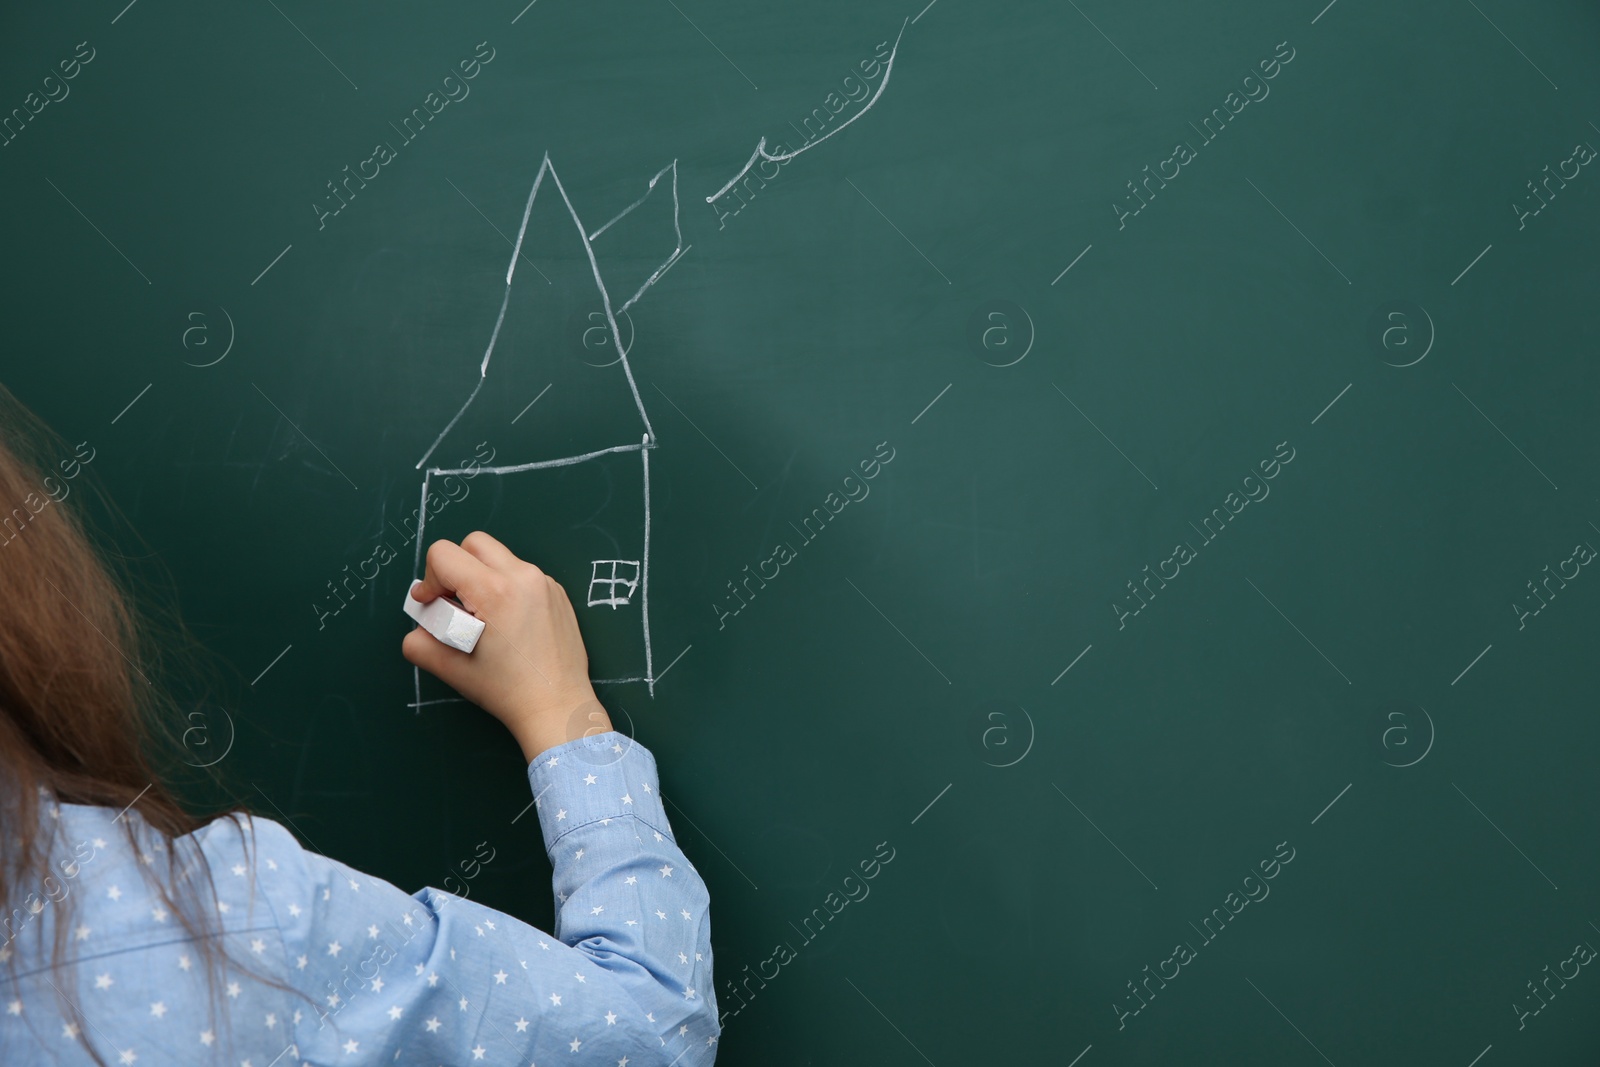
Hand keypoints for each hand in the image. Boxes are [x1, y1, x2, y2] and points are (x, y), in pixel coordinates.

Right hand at [402, 531, 612, 762]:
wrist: (557, 706)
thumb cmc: (508, 691)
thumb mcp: (452, 669)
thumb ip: (420, 643)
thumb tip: (418, 625)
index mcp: (494, 591)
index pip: (444, 554)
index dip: (428, 579)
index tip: (432, 605)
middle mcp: (523, 577)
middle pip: (474, 544)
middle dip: (456, 569)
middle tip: (454, 604)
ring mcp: (544, 583)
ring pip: (500, 557)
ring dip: (482, 577)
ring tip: (481, 616)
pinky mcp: (557, 593)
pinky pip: (522, 575)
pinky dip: (506, 587)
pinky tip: (506, 622)